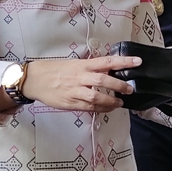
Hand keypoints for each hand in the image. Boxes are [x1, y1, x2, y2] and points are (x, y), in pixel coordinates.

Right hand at [20, 56, 138, 112]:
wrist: (34, 79)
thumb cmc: (55, 70)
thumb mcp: (74, 64)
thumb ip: (91, 68)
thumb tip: (110, 70)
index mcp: (82, 65)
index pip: (107, 61)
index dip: (123, 61)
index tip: (138, 61)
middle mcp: (80, 77)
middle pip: (103, 80)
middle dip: (119, 85)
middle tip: (130, 89)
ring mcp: (75, 91)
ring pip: (96, 97)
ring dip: (111, 101)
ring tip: (120, 103)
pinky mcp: (71, 103)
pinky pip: (89, 107)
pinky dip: (101, 109)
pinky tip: (108, 108)